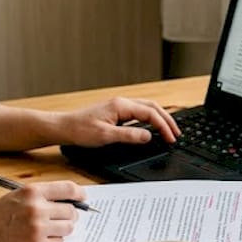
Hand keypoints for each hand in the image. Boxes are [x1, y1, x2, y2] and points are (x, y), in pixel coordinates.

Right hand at [0, 180, 85, 241]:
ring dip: (62, 229)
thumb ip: (41, 196)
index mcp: (33, 191)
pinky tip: (40, 240)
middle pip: (71, 211)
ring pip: (68, 228)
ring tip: (48, 230)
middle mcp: (38, 208)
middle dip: (69, 216)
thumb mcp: (17, 195)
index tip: (82, 198)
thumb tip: (68, 200)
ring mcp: (38, 228)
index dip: (80, 194)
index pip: (69, 189)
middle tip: (61, 219)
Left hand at [57, 97, 180, 146]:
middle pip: (152, 107)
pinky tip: (152, 128)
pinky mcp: (116, 113)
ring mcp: (119, 107)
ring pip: (146, 109)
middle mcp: (122, 103)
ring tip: (169, 131)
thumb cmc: (80, 130)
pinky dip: (150, 119)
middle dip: (167, 120)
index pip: (150, 113)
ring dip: (159, 118)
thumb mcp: (106, 136)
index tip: (170, 138)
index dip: (163, 126)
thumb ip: (129, 136)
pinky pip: (138, 113)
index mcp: (121, 105)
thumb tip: (149, 136)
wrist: (64, 127)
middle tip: (176, 134)